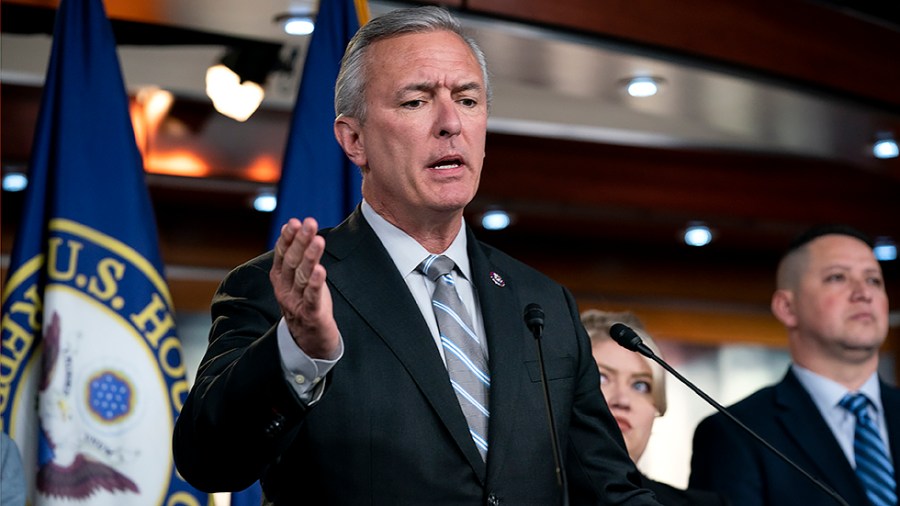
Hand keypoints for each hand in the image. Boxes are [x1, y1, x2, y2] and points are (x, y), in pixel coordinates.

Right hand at [270, 218, 339, 358]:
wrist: (309, 341)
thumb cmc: (305, 303)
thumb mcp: (297, 278)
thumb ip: (294, 255)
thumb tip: (290, 226)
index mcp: (280, 278)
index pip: (282, 254)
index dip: (288, 238)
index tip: (294, 221)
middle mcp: (284, 289)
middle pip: (292, 262)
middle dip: (301, 241)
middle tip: (309, 223)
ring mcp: (296, 302)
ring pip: (302, 277)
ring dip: (310, 257)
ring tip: (318, 240)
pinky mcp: (310, 315)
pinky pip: (312, 297)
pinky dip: (315, 283)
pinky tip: (320, 270)